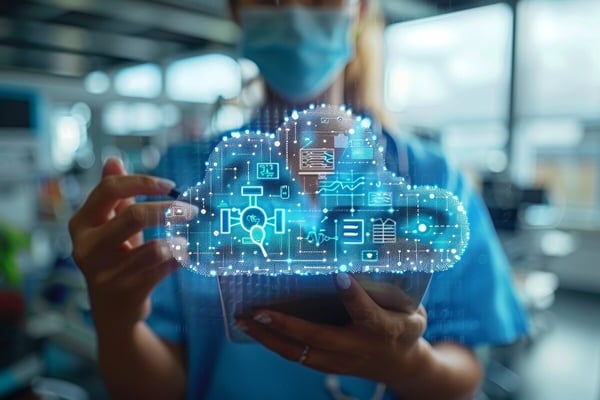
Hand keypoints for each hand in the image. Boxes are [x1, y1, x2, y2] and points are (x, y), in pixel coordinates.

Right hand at [68, 158, 195, 330]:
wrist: (112, 312)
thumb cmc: (115, 259)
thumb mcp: (111, 226)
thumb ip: (115, 196)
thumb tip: (114, 160)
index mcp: (81, 224)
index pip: (109, 189)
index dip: (143, 181)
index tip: (171, 185)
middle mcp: (87, 247)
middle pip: (134, 215)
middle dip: (169, 210)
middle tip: (191, 210)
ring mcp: (105, 273)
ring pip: (154, 248)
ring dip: (178, 241)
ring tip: (187, 240)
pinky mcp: (126, 293)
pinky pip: (163, 269)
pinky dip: (179, 259)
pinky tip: (186, 255)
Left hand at [235, 273, 427, 384]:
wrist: (402, 367)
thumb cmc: (405, 329)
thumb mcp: (413, 310)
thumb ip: (396, 290)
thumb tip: (375, 254)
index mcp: (381, 328)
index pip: (366, 312)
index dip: (353, 295)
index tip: (340, 274)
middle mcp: (356, 347)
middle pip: (317, 338)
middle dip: (286, 325)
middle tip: (258, 310)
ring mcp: (338, 360)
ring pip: (298, 352)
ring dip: (268, 337)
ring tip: (242, 320)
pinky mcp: (326, 365)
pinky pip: (295, 355)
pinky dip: (272, 342)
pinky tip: (253, 328)